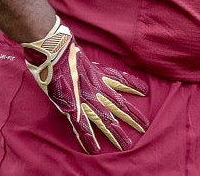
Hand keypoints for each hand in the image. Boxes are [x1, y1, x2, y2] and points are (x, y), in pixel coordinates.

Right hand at [22, 15, 147, 153]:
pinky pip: (82, 126)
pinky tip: (94, 149)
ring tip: (126, 144)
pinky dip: (87, 138)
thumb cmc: (64, 50)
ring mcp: (85, 98)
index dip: (133, 85)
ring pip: (105, 119)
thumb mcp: (81, 55)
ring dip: (115, 133)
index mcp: (98, 75)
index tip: (145, 90)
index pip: (121, 81)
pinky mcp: (72, 106)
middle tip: (144, 127)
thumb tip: (92, 63)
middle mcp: (96, 88)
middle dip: (131, 117)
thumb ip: (89, 64)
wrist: (54, 50)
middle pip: (118, 105)